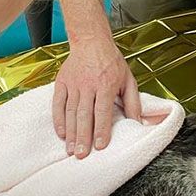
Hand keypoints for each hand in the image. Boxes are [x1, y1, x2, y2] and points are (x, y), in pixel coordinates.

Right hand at [53, 34, 140, 157]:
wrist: (91, 41)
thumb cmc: (111, 61)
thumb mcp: (128, 79)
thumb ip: (133, 102)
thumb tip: (138, 123)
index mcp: (106, 84)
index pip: (103, 111)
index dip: (101, 130)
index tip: (100, 146)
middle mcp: (88, 85)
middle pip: (85, 115)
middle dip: (83, 137)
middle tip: (82, 154)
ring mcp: (73, 84)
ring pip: (71, 112)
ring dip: (71, 132)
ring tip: (71, 149)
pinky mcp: (62, 83)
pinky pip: (58, 103)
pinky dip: (58, 119)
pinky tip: (61, 133)